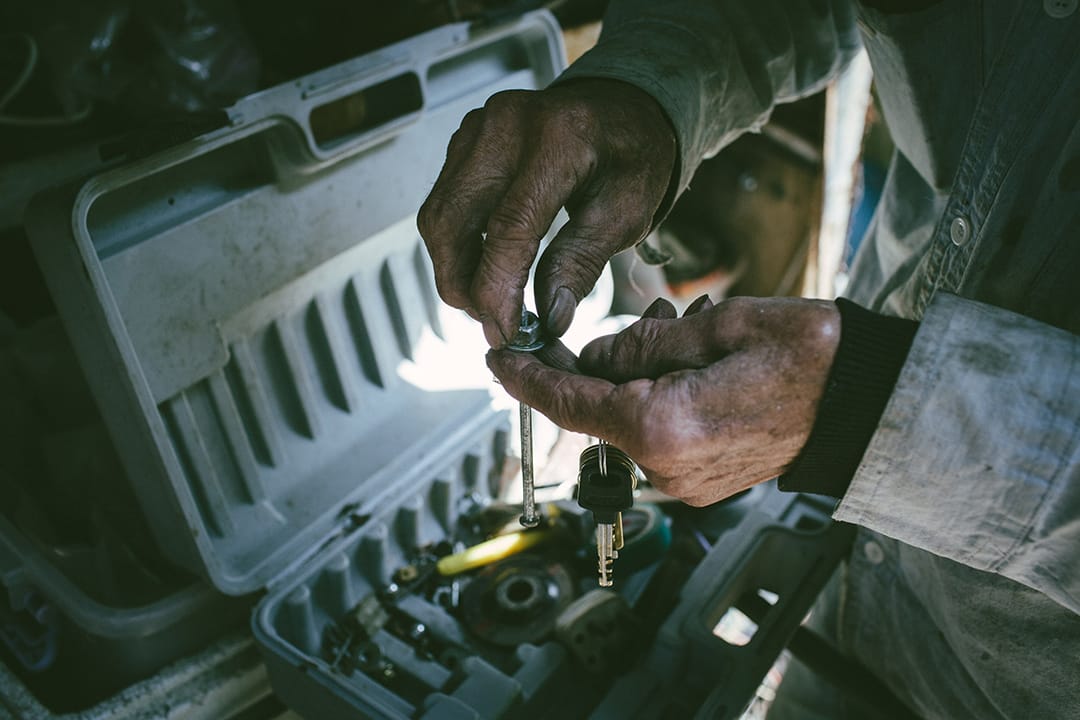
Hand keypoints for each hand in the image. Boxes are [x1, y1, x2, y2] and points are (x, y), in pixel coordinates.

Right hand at [417, 79, 675, 347]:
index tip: (504, 330)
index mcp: (560, 139)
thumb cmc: (631, 156)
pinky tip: (484, 265)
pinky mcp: (465, 139)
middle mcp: (508, 125)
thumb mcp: (625, 214)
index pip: (510, 225)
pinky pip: (443, 202)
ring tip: (488, 298)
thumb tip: (548, 316)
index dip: (498, 288)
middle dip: (463, 286)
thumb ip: (580, 263)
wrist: (622, 110)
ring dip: (454, 268)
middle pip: (454, 221)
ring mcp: (479, 128)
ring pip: (438, 215)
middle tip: (492, 322)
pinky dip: (456, 243)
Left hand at [486, 296, 839, 505]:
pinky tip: (697, 367)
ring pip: (630, 420)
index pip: (570, 402)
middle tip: (657, 319)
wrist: (865, 402)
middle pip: (600, 409)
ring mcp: (684, 483)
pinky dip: (662, 399)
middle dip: (609, 360)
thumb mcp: (717, 326)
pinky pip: (658, 437)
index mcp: (662, 428)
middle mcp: (665, 468)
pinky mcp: (701, 483)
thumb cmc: (806, 358)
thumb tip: (595, 355)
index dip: (528, 378)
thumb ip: (641, 344)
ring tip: (691, 334)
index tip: (499, 358)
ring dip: (643, 376)